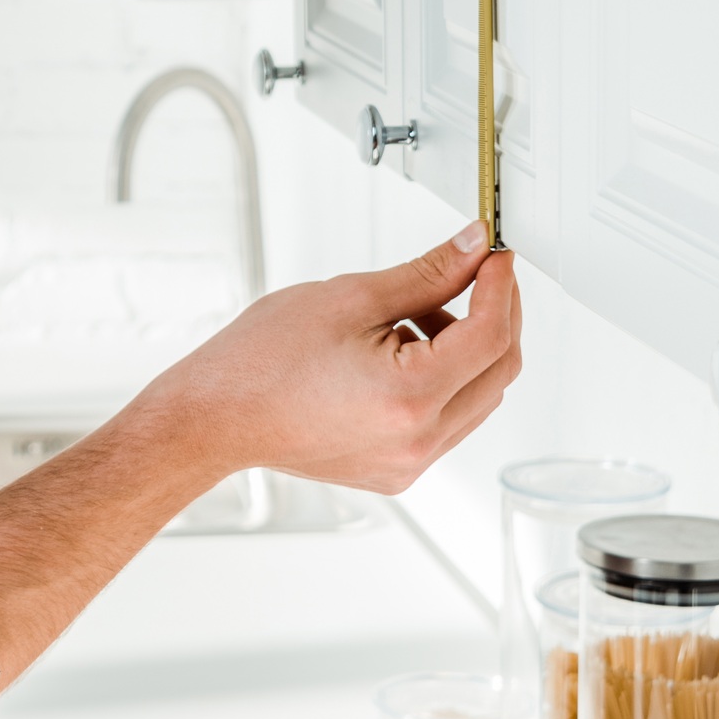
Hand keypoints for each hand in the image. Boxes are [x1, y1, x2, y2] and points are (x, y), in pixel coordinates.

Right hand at [156, 227, 521, 494]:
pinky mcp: (397, 469)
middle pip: (497, 371)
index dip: (502, 287)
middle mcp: (420, 441)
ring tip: (407, 316)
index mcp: (411, 396)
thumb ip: (425, 274)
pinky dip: (440, 379)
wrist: (216, 415)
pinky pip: (447, 419)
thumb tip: (472, 248)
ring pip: (476, 396)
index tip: (495, 256)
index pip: (491, 336)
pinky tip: (394, 352)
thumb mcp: (349, 298)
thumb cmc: (262, 359)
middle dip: (495, 314)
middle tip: (471, 273)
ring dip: (463, 348)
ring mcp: (411, 463)